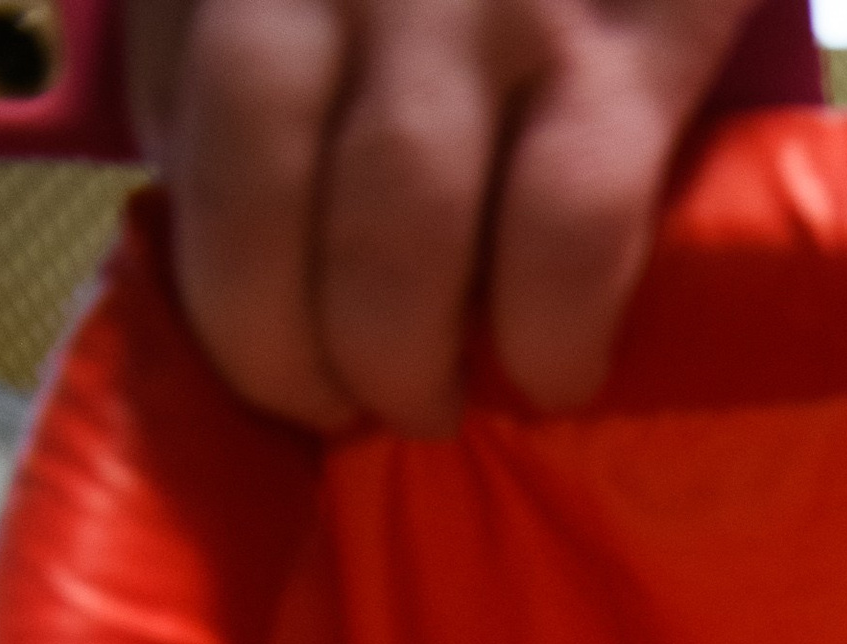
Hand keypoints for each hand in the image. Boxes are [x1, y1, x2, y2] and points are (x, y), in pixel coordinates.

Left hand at [126, 0, 758, 434]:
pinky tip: (559, 367)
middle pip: (283, 212)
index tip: (278, 371)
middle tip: (362, 400)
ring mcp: (496, 0)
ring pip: (407, 231)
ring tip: (443, 395)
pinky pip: (572, 225)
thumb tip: (208, 218)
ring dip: (412, 362)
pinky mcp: (641, 40)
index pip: (206, 156)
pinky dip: (554, 334)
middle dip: (311, 361)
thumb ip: (223, 44)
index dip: (234, 310)